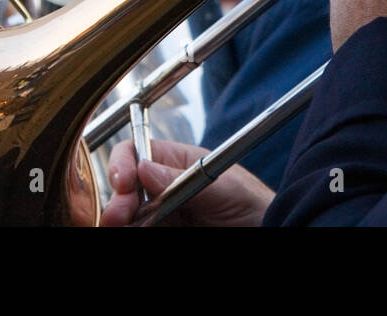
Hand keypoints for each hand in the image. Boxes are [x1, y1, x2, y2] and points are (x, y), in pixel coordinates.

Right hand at [99, 138, 273, 226]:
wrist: (270, 231)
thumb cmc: (256, 205)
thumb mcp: (225, 186)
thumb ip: (184, 177)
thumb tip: (145, 167)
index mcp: (178, 162)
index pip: (138, 152)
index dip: (124, 163)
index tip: (123, 181)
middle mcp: (165, 188)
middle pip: (126, 189)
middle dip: (118, 200)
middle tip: (116, 217)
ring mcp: (165, 215)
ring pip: (129, 217)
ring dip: (120, 221)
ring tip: (119, 227)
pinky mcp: (166, 234)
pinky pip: (142, 231)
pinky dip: (134, 232)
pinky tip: (135, 232)